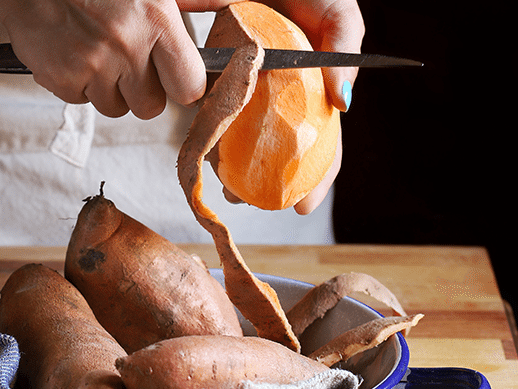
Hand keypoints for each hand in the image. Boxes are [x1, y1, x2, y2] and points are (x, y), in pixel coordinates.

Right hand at [0, 0, 207, 118]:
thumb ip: (194, 0)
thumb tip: (233, 3)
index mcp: (156, 22)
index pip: (189, 87)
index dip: (182, 87)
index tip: (174, 81)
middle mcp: (126, 47)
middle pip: (151, 107)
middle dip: (142, 91)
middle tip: (128, 62)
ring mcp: (91, 66)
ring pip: (115, 107)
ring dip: (109, 88)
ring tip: (97, 52)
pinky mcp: (61, 78)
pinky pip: (81, 100)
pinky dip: (77, 83)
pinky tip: (73, 52)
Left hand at [184, 0, 362, 213]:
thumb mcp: (337, 16)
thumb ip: (345, 51)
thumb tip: (344, 102)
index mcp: (314, 93)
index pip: (323, 144)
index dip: (317, 178)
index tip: (303, 206)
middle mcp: (284, 99)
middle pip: (280, 153)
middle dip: (265, 184)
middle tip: (245, 201)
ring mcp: (252, 92)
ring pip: (245, 141)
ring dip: (234, 169)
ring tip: (226, 187)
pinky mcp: (222, 79)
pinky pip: (216, 114)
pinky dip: (212, 134)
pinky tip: (206, 151)